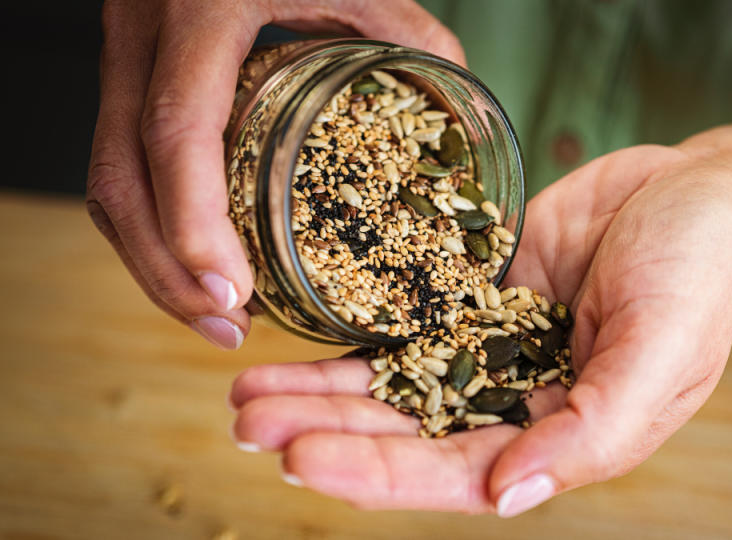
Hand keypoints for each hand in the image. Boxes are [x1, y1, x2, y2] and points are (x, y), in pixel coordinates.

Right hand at [86, 0, 464, 348]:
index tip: (231, 292)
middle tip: (225, 325)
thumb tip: (458, 122)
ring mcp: (124, 55)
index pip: (176, 128)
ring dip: (149, 260)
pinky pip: (117, 163)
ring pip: (106, 179)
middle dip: (164, 268)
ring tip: (212, 314)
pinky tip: (195, 261)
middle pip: (119, 176)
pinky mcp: (128, 74)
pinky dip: (152, 224)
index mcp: (204, 9)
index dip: (191, 222)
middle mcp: (144, 35)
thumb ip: (414, 42)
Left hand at [229, 144, 731, 513]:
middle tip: (249, 424)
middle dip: (327, 432)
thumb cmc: (697, 273)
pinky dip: (352, 334)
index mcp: (561, 436)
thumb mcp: (660, 354)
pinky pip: (404, 321)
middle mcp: (515, 401)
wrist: (695, 189)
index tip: (303, 458)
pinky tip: (297, 342)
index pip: (456, 474)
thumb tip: (510, 496)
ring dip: (321, 391)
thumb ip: (591, 432)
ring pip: (392, 383)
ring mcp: (489, 348)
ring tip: (247, 392)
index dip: (378, 474)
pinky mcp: (473, 297)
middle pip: (405, 433)